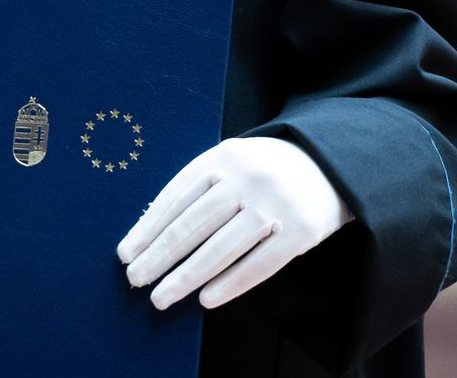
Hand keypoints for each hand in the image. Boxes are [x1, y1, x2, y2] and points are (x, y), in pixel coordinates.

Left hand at [116, 136, 352, 310]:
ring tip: (161, 296)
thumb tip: (152, 230)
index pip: (175, 197)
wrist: (331, 161)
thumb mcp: (232, 161)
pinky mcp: (301, 231)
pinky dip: (230, 284)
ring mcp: (275, 204)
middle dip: (159, 256)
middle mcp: (247, 178)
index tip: (125, 254)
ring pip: (220, 248)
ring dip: (186, 276)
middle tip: (135, 280)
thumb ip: (199, 188)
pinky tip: (206, 299)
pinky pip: (259, 264)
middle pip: (192, 224)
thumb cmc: (266, 168)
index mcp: (223, 157)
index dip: (147, 228)